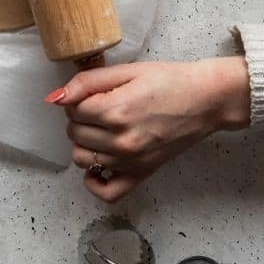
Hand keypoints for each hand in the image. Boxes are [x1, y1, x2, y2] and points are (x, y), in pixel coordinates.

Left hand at [48, 57, 250, 201]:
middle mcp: (121, 141)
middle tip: (101, 108)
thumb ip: (86, 82)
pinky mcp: (143, 173)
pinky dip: (95, 181)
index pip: (71, 110)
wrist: (207, 100)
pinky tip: (98, 165)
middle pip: (74, 134)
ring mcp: (131, 161)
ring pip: (82, 159)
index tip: (96, 94)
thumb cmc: (169, 81)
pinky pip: (107, 192)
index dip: (79, 99)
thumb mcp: (126, 71)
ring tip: (102, 130)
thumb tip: (55, 98)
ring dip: (85, 144)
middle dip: (80, 119)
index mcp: (115, 112)